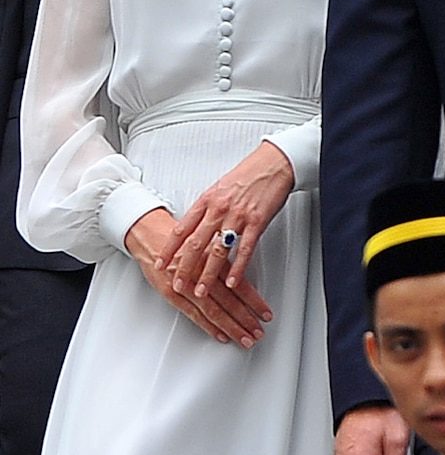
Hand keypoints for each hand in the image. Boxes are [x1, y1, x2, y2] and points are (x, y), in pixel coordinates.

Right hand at [126, 207, 270, 347]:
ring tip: (245, 338)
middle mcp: (202, 271)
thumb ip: (224, 257)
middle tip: (258, 332)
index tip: (265, 313)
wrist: (149, 233)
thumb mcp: (207, 241)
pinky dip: (209, 326)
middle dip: (246, 319)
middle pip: (229, 300)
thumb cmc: (181, 237)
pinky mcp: (172, 293)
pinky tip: (221, 335)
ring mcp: (186, 284)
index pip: (239, 284)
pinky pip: (194, 314)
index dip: (254, 301)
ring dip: (231, 327)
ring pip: (214, 310)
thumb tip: (244, 274)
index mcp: (214, 256)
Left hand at [156, 141, 293, 297]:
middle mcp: (219, 209)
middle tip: (177, 284)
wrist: (273, 163)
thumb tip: (195, 225)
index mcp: (208, 200)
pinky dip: (237, 268)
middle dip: (184, 268)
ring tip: (200, 291)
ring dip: (207, 275)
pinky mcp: (257, 222)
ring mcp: (238, 217)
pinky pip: (244, 250)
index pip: (182, 229)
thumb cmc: (249, 174)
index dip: (168, 249)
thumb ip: (207, 207)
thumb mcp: (220, 187)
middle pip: (196, 244)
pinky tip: (232, 281)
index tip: (160, 263)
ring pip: (217, 251)